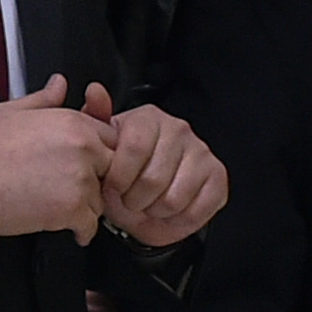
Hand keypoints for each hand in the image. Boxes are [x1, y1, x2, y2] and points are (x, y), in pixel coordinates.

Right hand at [0, 76, 111, 241]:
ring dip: (87, 205)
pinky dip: (79, 229)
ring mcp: (80, 179)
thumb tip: (59, 85)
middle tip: (74, 187)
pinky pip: (90, 224)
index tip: (84, 163)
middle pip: (112, 167)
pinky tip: (64, 225)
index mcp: (71, 121)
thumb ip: (43, 99)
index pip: (110, 136)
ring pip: (102, 198)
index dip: (98, 153)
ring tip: (62, 206)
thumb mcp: (9, 111)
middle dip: (97, 179)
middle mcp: (82, 147)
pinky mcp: (72, 209)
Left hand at [85, 85, 227, 245]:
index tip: (112, 187)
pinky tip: (169, 211)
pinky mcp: (217, 176)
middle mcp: (178, 129)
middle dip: (135, 200)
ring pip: (173, 199)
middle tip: (131, 199)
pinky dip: (178, 220)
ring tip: (149, 205)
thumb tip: (95, 91)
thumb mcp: (100, 151)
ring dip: (156, 212)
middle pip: (152, 179)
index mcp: (148, 118)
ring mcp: (201, 151)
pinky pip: (196, 210)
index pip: (134, 149)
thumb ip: (94, 121)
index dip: (119, 179)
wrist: (145, 200)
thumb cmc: (123, 174)